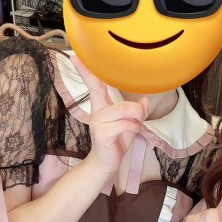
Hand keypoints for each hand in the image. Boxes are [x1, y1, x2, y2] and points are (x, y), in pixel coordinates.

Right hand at [74, 58, 148, 173]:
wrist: (106, 163)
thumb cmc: (116, 142)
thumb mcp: (130, 124)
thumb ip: (137, 112)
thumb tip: (146, 100)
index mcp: (101, 106)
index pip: (94, 84)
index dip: (86, 71)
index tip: (75, 57)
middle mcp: (97, 112)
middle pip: (122, 101)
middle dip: (136, 110)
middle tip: (139, 118)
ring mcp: (98, 122)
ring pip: (126, 111)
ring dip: (136, 120)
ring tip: (134, 128)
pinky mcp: (102, 132)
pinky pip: (126, 124)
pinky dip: (134, 129)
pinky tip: (130, 135)